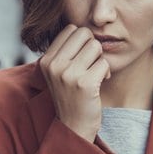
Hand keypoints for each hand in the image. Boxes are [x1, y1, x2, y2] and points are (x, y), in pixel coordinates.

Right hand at [38, 25, 109, 141]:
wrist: (74, 126)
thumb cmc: (71, 95)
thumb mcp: (59, 72)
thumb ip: (65, 50)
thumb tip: (80, 27)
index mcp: (46, 60)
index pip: (71, 29)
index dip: (82, 41)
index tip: (81, 57)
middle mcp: (54, 65)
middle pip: (84, 34)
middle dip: (92, 47)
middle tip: (90, 64)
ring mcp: (68, 75)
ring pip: (96, 47)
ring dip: (100, 60)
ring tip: (94, 74)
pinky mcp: (85, 83)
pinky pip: (104, 63)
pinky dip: (106, 73)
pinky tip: (99, 84)